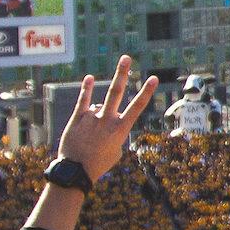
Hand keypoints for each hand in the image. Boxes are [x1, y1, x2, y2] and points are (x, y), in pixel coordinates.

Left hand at [55, 55, 158, 181]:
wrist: (75, 171)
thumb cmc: (99, 164)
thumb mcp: (116, 151)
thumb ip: (115, 132)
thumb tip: (106, 118)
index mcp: (120, 130)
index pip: (137, 107)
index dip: (146, 91)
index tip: (153, 78)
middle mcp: (106, 120)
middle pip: (116, 92)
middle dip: (122, 73)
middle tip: (126, 57)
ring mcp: (91, 118)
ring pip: (99, 104)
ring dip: (101, 112)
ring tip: (95, 133)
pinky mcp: (77, 119)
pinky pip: (82, 101)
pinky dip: (86, 90)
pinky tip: (89, 78)